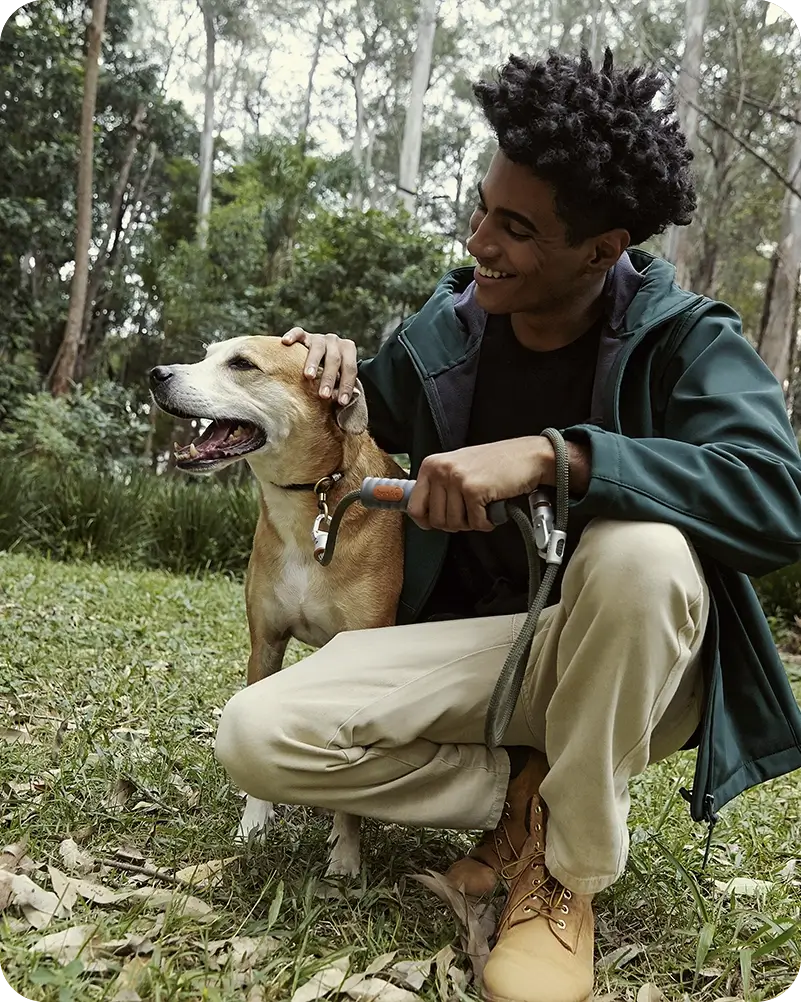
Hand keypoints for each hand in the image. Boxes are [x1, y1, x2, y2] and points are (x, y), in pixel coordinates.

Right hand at [281, 327, 357, 404]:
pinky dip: (292, 336)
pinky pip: (298, 332)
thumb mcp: (338, 378)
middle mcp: (335, 341)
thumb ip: (340, 388)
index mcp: (348, 350)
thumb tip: (342, 401)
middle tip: (324, 395)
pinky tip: (285, 342)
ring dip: (313, 363)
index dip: (347, 386)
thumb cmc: (330, 371)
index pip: (350, 368)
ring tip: (309, 376)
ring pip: (318, 348)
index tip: (342, 402)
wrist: (320, 353)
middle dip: (329, 379)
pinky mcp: (304, 335)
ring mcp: (319, 337)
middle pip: (334, 359)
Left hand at [407, 437, 557, 532]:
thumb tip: (422, 515)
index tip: (435, 524)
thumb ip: (439, 487)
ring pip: (454, 524)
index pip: (414, 506)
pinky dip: (487, 522)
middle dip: (455, 523)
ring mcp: (456, 479)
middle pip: (436, 520)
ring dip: (472, 522)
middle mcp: (441, 470)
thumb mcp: (458, 468)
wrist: (527, 456)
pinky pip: (475, 523)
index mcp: (431, 465)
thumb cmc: (496, 463)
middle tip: (470, 513)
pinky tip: (493, 509)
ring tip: (482, 508)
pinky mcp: (474, 490)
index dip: (426, 521)